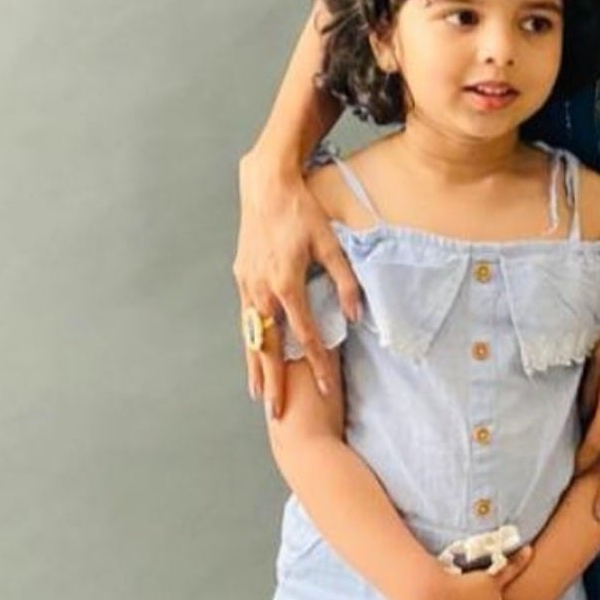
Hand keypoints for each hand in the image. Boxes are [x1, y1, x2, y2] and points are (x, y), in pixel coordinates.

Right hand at [235, 147, 362, 416]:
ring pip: (251, 335)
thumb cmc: (302, 212)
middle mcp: (263, 290)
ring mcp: (247, 285)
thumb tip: (357, 315)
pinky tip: (252, 354)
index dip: (315, 362)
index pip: (306, 334)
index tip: (322, 387)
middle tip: (277, 412)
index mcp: (287, 283)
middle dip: (274, 380)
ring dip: (255, 365)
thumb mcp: (330, 244)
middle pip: (269, 345)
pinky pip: (245, 318)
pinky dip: (248, 341)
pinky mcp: (241, 277)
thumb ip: (345, 281)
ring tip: (258, 393)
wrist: (266, 186)